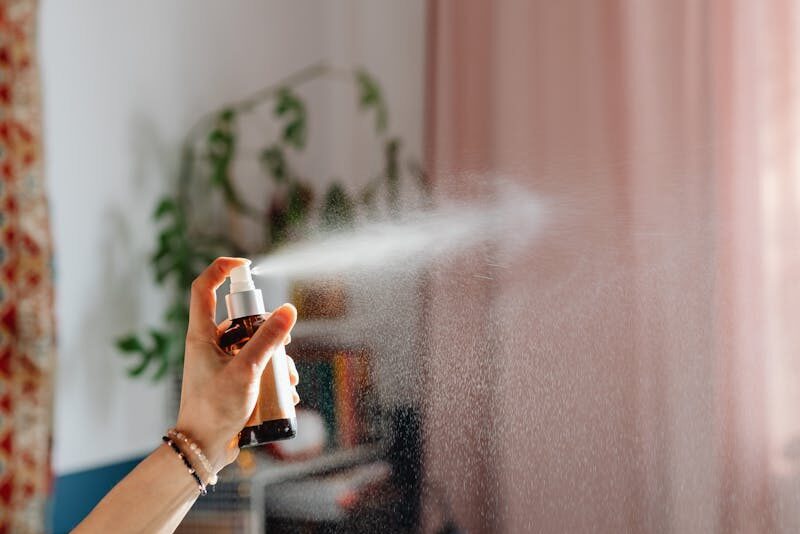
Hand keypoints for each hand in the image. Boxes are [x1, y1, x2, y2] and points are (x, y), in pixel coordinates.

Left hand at [175, 257, 298, 472]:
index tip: (248, 266)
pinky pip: (258, 367)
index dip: (222, 269)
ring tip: (288, 381)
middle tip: (283, 348)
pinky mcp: (233, 380)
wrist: (203, 448)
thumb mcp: (246, 370)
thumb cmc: (214, 409)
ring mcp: (222, 363)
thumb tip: (288, 310)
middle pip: (244, 320)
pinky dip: (274, 377)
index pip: (205, 288)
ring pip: (256, 346)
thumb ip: (267, 339)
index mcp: (201, 335)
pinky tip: (286, 394)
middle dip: (270, 332)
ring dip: (277, 360)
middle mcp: (210, 345)